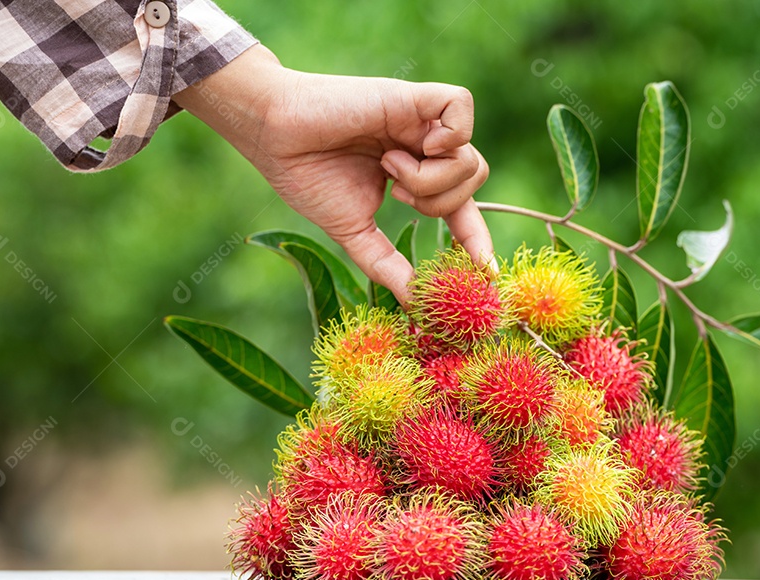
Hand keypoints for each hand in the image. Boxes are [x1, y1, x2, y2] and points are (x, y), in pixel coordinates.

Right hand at [174, 45, 491, 305]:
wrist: (274, 136)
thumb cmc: (306, 176)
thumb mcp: (353, 231)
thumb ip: (387, 266)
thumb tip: (415, 305)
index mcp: (413, 174)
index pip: (462, 209)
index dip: (476, 240)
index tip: (485, 273)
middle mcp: (424, 147)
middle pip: (475, 180)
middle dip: (442, 204)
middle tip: (399, 194)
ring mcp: (421, 121)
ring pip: (470, 157)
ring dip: (431, 178)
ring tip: (389, 165)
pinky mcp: (413, 96)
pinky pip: (461, 107)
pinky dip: (448, 134)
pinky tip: (413, 144)